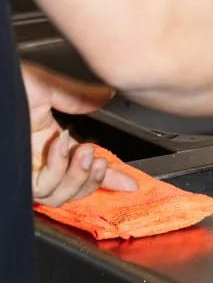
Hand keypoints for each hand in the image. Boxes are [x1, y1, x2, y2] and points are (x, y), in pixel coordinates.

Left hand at [21, 61, 137, 205]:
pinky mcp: (19, 176)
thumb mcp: (47, 87)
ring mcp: (27, 171)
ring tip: (85, 151)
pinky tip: (61, 145)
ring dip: (79, 175)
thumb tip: (107, 96)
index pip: (85, 166)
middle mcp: (40, 161)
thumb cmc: (6, 88)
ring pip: (60, 195)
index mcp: (51, 142)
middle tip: (100, 159)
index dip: (110, 177)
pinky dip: (59, 167)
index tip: (131, 184)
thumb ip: (78, 95)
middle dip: (94, 179)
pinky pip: (45, 185)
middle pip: (74, 190)